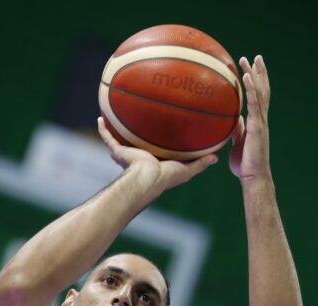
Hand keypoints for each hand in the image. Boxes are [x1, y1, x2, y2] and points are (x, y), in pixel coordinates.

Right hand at [97, 117, 217, 193]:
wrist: (147, 178)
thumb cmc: (167, 178)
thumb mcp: (187, 170)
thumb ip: (200, 164)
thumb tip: (216, 157)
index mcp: (155, 163)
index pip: (157, 153)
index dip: (160, 146)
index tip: (163, 135)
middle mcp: (139, 159)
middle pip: (138, 145)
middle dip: (138, 137)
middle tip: (141, 122)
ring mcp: (128, 155)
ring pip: (121, 140)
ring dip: (118, 130)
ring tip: (116, 115)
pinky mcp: (119, 152)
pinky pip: (108, 138)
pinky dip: (104, 129)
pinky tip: (101, 117)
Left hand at [229, 55, 270, 182]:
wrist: (253, 177)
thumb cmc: (245, 164)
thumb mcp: (238, 143)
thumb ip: (238, 130)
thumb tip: (234, 120)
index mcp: (257, 123)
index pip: (258, 98)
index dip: (257, 83)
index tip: (251, 69)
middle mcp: (261, 119)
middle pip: (263, 91)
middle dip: (260, 74)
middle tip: (256, 57)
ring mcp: (261, 122)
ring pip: (261, 94)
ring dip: (256, 75)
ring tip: (252, 59)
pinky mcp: (257, 127)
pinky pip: (254, 104)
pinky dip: (251, 89)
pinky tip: (246, 77)